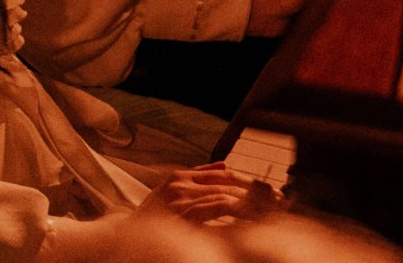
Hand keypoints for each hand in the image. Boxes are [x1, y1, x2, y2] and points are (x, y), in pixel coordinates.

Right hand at [135, 163, 282, 224]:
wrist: (123, 237)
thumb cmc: (149, 220)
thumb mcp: (170, 193)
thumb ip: (197, 177)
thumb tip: (224, 165)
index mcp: (181, 176)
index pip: (224, 174)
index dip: (249, 182)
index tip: (271, 191)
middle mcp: (181, 182)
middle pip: (229, 182)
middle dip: (256, 191)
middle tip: (279, 200)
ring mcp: (180, 196)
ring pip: (225, 193)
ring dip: (250, 202)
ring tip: (270, 210)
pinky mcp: (181, 212)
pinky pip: (214, 207)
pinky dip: (234, 210)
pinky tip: (249, 217)